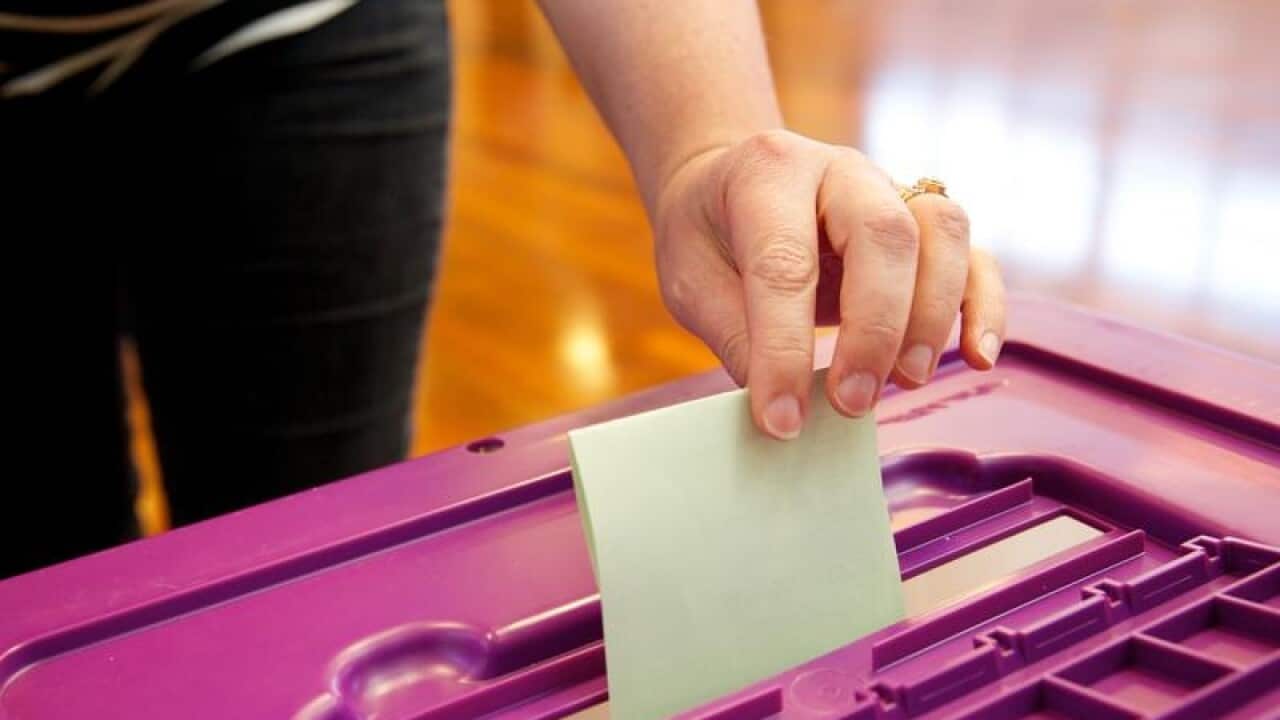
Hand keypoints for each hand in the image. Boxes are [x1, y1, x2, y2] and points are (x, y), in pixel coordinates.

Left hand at [652, 130, 1004, 438]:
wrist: (726, 183)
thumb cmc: (707, 234)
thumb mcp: (690, 280)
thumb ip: (737, 336)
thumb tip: (787, 411)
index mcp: (768, 172)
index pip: (784, 263)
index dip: (784, 348)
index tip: (781, 419)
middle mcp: (840, 170)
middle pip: (884, 233)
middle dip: (875, 328)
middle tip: (853, 401)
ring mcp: (892, 189)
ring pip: (943, 233)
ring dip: (932, 316)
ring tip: (904, 381)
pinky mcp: (924, 225)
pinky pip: (975, 257)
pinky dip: (984, 307)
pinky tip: (979, 356)